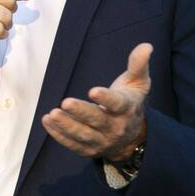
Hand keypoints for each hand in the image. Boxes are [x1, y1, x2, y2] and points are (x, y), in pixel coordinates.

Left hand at [42, 43, 151, 160]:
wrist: (133, 137)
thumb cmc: (130, 102)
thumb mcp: (138, 83)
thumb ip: (138, 65)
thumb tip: (146, 46)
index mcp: (126, 109)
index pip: (117, 104)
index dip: (106, 98)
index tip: (93, 91)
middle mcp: (115, 127)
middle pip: (97, 121)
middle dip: (81, 112)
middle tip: (65, 102)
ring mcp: (102, 141)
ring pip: (83, 135)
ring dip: (67, 125)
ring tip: (52, 114)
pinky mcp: (89, 149)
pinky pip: (73, 144)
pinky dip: (59, 135)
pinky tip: (47, 121)